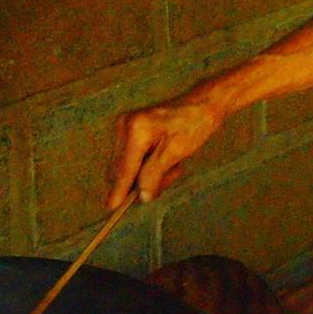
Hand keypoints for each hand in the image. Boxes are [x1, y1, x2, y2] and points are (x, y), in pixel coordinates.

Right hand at [106, 95, 224, 208]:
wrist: (201, 104)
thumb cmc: (193, 125)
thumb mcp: (176, 152)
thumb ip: (155, 174)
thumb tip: (142, 197)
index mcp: (136, 129)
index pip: (124, 169)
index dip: (118, 191)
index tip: (111, 209)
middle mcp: (124, 125)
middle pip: (121, 170)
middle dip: (142, 180)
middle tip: (171, 173)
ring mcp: (124, 126)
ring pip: (125, 166)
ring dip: (146, 173)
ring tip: (172, 163)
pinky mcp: (127, 129)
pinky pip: (130, 158)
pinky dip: (146, 164)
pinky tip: (165, 158)